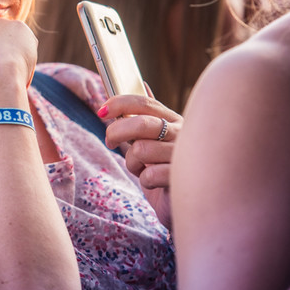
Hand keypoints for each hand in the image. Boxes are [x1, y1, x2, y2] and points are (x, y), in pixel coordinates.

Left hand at [98, 93, 180, 226]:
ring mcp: (186, 155)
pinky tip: (156, 184)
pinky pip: (149, 174)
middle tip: (110, 142)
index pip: (145, 102)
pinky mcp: (184, 178)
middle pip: (141, 124)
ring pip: (141, 150)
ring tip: (142, 169)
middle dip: (117, 132)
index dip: (120, 103)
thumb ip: (147, 116)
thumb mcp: (154, 140)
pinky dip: (145, 180)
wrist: (187, 204)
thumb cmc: (165, 170)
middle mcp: (183, 133)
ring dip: (133, 164)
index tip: (102, 111)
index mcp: (174, 120)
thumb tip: (142, 84)